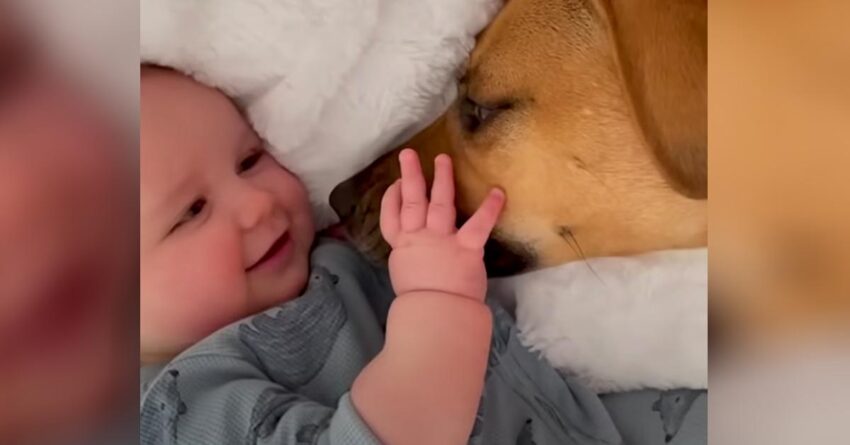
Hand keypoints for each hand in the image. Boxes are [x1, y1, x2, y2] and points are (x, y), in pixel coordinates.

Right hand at [381, 149, 504, 300]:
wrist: (435, 315)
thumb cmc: (420, 304)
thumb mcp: (406, 278)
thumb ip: (411, 262)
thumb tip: (416, 260)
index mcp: (402, 248)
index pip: (391, 218)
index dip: (391, 199)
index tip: (394, 185)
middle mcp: (419, 238)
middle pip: (411, 201)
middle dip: (410, 176)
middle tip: (408, 154)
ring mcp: (442, 240)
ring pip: (439, 203)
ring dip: (442, 179)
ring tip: (443, 158)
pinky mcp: (465, 248)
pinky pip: (478, 224)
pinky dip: (489, 208)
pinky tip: (498, 192)